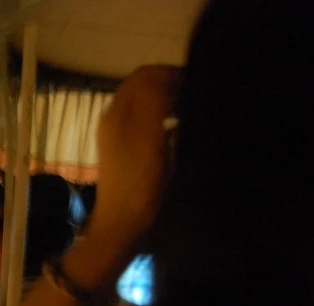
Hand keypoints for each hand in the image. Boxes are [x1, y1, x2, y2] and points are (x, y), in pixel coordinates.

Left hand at [90, 65, 181, 245]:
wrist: (122, 225)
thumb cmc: (138, 181)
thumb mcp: (148, 135)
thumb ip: (153, 99)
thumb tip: (166, 75)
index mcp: (117, 112)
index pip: (144, 75)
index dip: (171, 73)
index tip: (198, 80)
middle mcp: (113, 120)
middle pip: (143, 88)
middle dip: (170, 84)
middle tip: (199, 93)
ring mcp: (118, 138)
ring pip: (145, 105)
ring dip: (169, 100)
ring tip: (194, 107)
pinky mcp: (126, 155)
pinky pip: (147, 124)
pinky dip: (165, 118)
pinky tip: (181, 128)